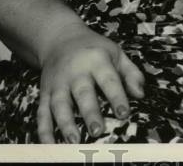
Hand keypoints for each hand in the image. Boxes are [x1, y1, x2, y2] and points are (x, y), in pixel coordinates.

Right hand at [36, 22, 143, 142]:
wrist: (59, 37)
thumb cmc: (94, 49)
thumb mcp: (116, 53)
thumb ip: (131, 73)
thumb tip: (140, 94)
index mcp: (96, 60)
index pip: (108, 80)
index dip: (117, 96)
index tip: (124, 114)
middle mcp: (75, 72)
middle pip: (82, 93)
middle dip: (90, 112)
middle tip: (98, 131)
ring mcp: (57, 83)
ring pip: (59, 104)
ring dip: (65, 123)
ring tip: (74, 140)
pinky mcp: (44, 92)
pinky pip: (42, 113)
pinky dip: (44, 130)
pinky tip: (49, 144)